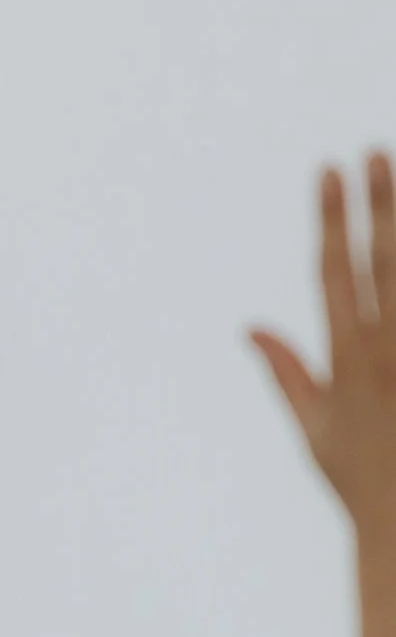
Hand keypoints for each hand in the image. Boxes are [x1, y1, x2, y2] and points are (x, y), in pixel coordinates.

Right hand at [253, 155, 395, 549]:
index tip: (329, 170)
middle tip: (377, 152)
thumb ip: (287, 372)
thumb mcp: (315, 431)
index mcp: (347, 362)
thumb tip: (252, 326)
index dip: (331, 218)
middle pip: (384, 262)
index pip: (334, 272)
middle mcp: (387, 354)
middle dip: (379, 204)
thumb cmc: (364, 484)